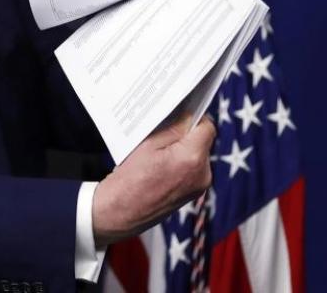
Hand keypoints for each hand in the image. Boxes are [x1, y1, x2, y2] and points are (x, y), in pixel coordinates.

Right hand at [92, 114, 216, 247]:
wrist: (120, 212)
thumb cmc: (130, 178)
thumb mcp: (148, 144)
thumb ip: (174, 127)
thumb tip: (189, 114)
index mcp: (192, 158)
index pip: (207, 126)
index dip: (194, 117)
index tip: (181, 114)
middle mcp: (202, 174)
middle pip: (203, 140)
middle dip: (187, 134)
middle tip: (163, 134)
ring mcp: (200, 186)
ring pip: (198, 153)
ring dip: (184, 148)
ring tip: (159, 154)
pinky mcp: (194, 193)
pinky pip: (193, 168)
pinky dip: (182, 162)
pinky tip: (162, 166)